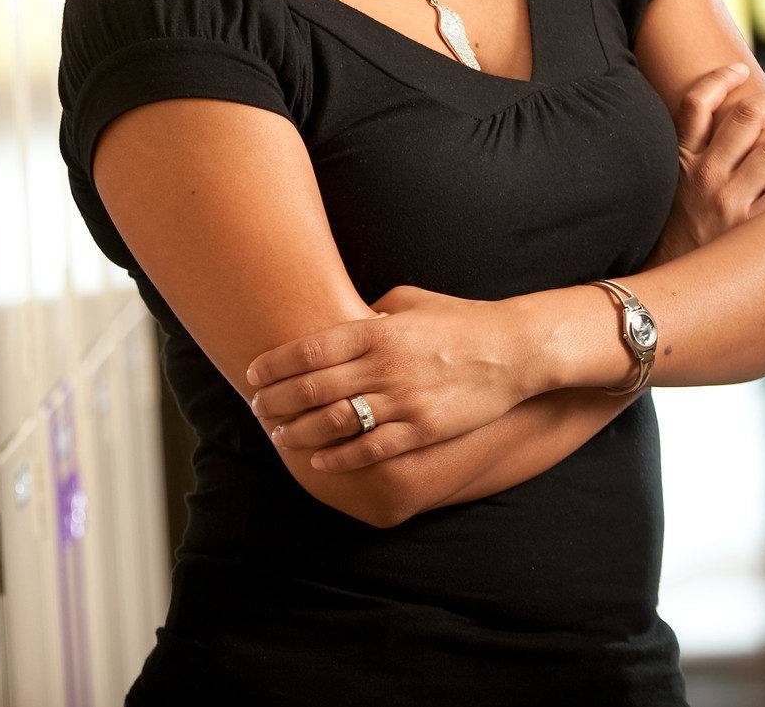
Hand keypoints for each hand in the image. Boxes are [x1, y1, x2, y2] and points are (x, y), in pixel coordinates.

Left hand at [245, 285, 525, 471]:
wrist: (512, 349)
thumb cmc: (459, 319)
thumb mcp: (410, 301)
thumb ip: (371, 312)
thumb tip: (340, 320)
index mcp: (377, 330)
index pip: (310, 348)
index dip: (275, 364)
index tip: (252, 374)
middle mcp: (384, 364)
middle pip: (313, 387)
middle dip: (276, 401)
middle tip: (256, 409)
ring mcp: (403, 399)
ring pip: (335, 422)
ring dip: (299, 432)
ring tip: (280, 436)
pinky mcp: (422, 428)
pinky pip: (370, 448)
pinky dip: (339, 458)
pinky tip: (319, 461)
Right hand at [652, 64, 764, 264]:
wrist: (671, 295)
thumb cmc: (677, 240)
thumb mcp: (670, 194)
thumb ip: (691, 162)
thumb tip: (731, 133)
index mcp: (681, 161)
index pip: (697, 102)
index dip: (722, 78)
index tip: (741, 71)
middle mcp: (705, 175)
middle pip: (749, 115)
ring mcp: (731, 201)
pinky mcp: (756, 229)